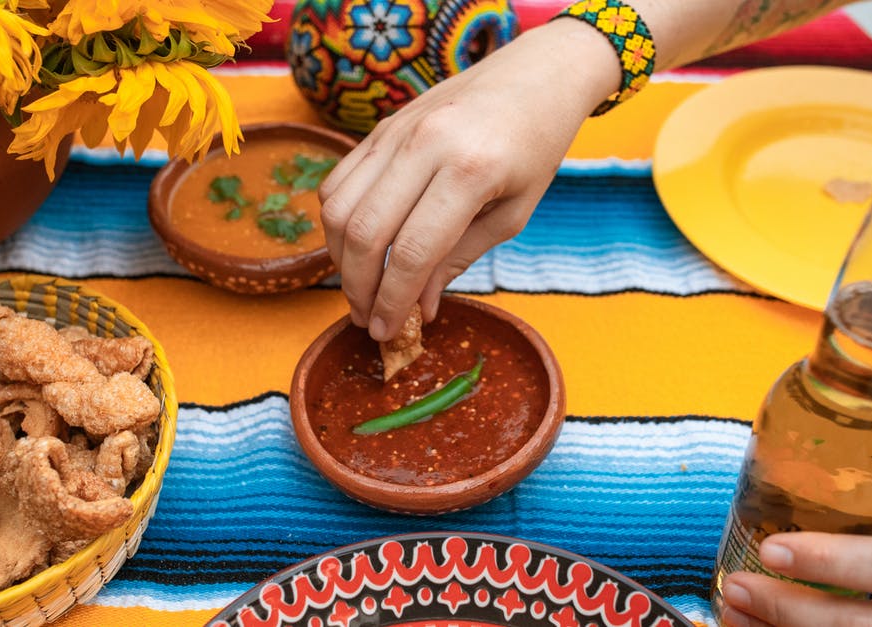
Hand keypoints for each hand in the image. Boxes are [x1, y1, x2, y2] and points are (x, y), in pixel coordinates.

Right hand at [318, 19, 617, 340]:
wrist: (535, 77)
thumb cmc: (535, 148)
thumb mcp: (513, 214)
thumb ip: (459, 258)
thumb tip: (418, 306)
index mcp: (469, 171)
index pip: (410, 252)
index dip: (392, 301)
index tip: (387, 333)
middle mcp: (424, 145)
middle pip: (363, 232)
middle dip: (357, 288)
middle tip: (366, 319)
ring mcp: (396, 131)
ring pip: (337, 206)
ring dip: (339, 258)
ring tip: (358, 289)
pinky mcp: (381, 127)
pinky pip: (339, 179)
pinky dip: (336, 221)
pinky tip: (355, 247)